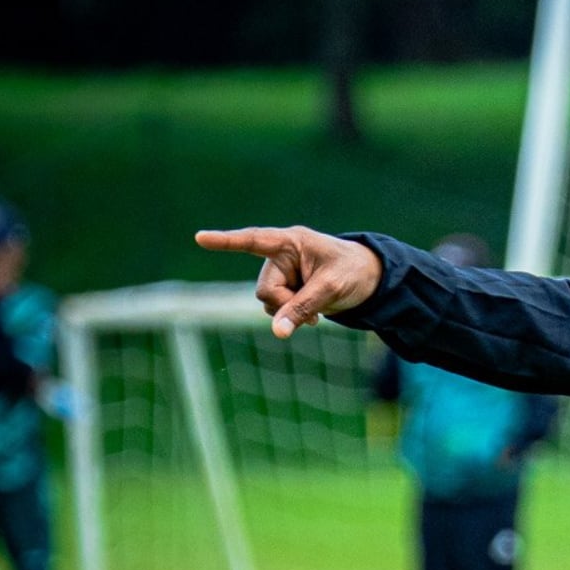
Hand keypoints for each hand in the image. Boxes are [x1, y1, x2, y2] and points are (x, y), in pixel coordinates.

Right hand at [195, 226, 382, 338]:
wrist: (369, 278)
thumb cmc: (353, 272)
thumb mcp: (331, 289)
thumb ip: (303, 308)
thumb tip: (277, 332)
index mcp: (291, 242)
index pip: (254, 240)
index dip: (226, 241)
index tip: (200, 238)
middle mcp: (280, 255)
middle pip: (264, 289)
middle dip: (285, 306)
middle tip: (313, 315)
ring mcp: (280, 273)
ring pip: (267, 302)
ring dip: (288, 312)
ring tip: (315, 312)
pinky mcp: (284, 288)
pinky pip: (275, 309)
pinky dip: (290, 316)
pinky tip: (311, 316)